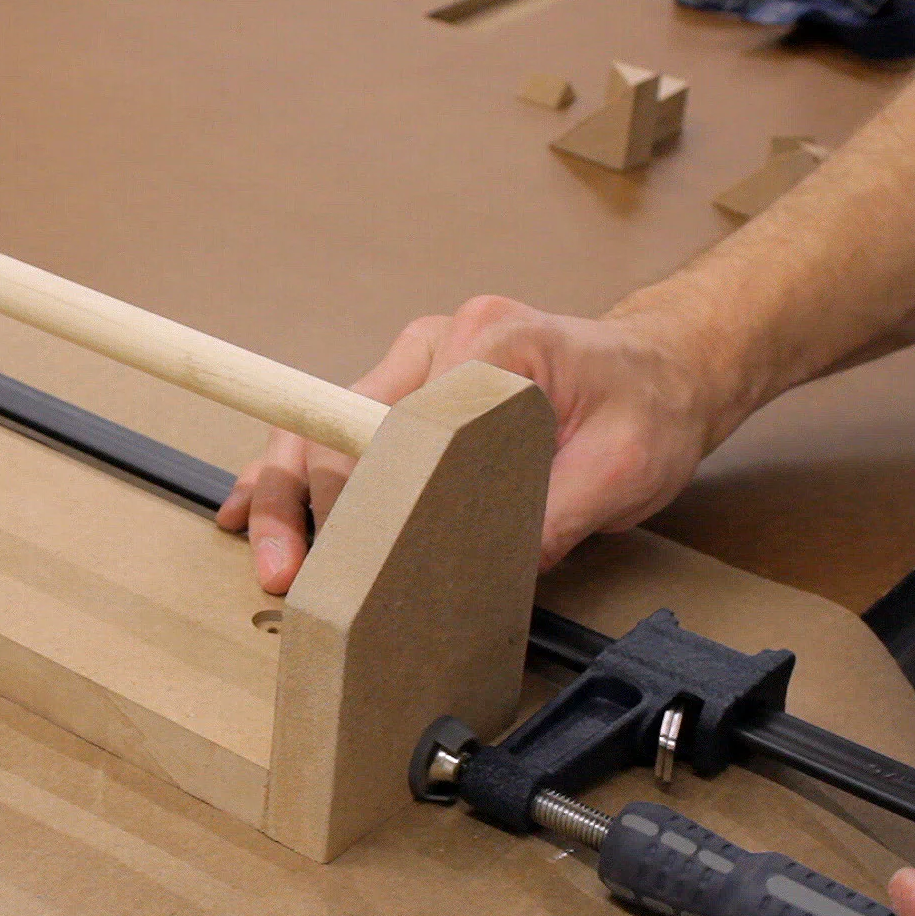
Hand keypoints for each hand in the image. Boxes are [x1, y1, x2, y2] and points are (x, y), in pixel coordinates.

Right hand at [216, 293, 746, 593]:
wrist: (664, 375)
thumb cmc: (646, 406)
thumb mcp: (626, 467)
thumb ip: (560, 511)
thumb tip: (497, 565)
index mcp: (491, 341)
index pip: (399, 413)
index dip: (358, 478)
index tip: (336, 530)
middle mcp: (440, 342)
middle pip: (337, 418)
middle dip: (303, 502)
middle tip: (290, 574)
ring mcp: (415, 364)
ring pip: (318, 425)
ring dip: (284, 495)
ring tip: (271, 561)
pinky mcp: (405, 393)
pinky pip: (331, 430)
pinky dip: (289, 475)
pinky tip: (250, 510)